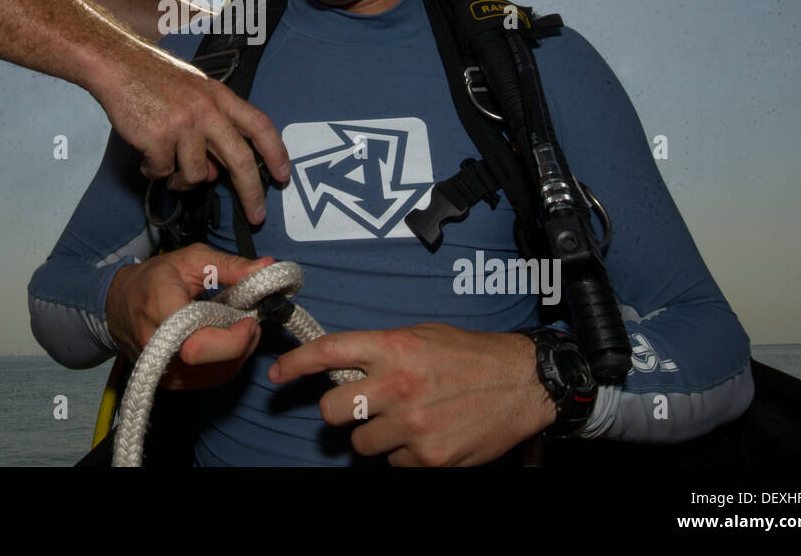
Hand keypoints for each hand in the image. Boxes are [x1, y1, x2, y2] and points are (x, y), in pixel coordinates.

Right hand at [93, 45, 289, 222]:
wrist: (117, 64)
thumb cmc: (153, 77)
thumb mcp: (193, 93)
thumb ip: (209, 128)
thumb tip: (213, 173)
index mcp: (219, 97)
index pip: (258, 125)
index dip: (276, 151)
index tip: (283, 176)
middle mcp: (206, 110)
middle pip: (240, 159)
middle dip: (251, 192)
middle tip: (256, 215)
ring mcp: (183, 124)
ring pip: (196, 175)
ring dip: (181, 180)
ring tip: (167, 165)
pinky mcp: (158, 138)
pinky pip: (163, 173)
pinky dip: (154, 170)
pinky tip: (146, 154)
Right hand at [106, 243, 274, 389]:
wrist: (118, 303)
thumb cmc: (155, 278)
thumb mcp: (192, 260)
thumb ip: (231, 265)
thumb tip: (267, 267)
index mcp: (160, 311)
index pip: (200, 343)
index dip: (233, 337)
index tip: (249, 318)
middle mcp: (158, 349)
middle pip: (211, 364)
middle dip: (242, 344)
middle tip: (249, 321)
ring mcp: (163, 371)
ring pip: (216, 375)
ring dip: (238, 353)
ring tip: (237, 327)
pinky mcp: (170, 382)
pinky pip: (210, 379)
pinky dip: (227, 362)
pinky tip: (225, 341)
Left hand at [268, 323, 556, 465]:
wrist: (523, 383)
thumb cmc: (470, 355)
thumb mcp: (421, 336)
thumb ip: (380, 350)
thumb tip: (340, 366)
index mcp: (394, 348)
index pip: (328, 351)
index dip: (295, 364)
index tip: (278, 374)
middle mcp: (398, 385)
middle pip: (330, 410)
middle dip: (339, 411)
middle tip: (359, 406)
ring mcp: (413, 424)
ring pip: (360, 443)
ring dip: (374, 435)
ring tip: (404, 420)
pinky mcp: (430, 457)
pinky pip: (394, 463)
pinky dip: (404, 454)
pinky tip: (428, 435)